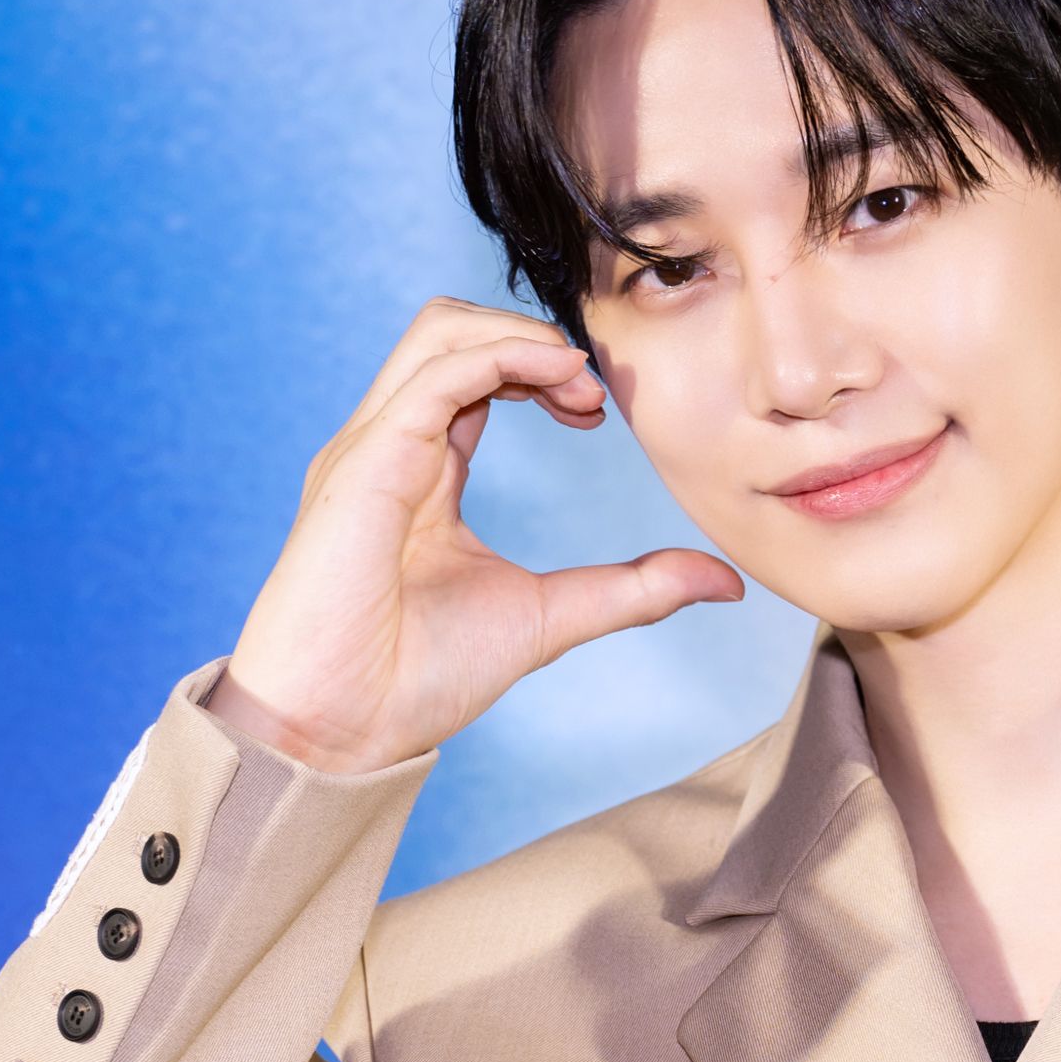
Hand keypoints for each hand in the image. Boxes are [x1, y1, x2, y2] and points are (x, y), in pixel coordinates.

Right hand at [207, 299, 744, 772]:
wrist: (338, 732)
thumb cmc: (415, 681)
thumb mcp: (551, 618)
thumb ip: (632, 589)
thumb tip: (722, 579)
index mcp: (418, 470)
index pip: (475, 373)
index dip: (541, 369)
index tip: (596, 412)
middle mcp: (386, 445)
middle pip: (452, 329)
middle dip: (533, 337)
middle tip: (594, 392)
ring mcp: (367, 447)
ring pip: (440, 330)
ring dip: (522, 336)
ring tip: (579, 382)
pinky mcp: (362, 463)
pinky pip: (436, 373)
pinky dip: (503, 357)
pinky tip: (558, 381)